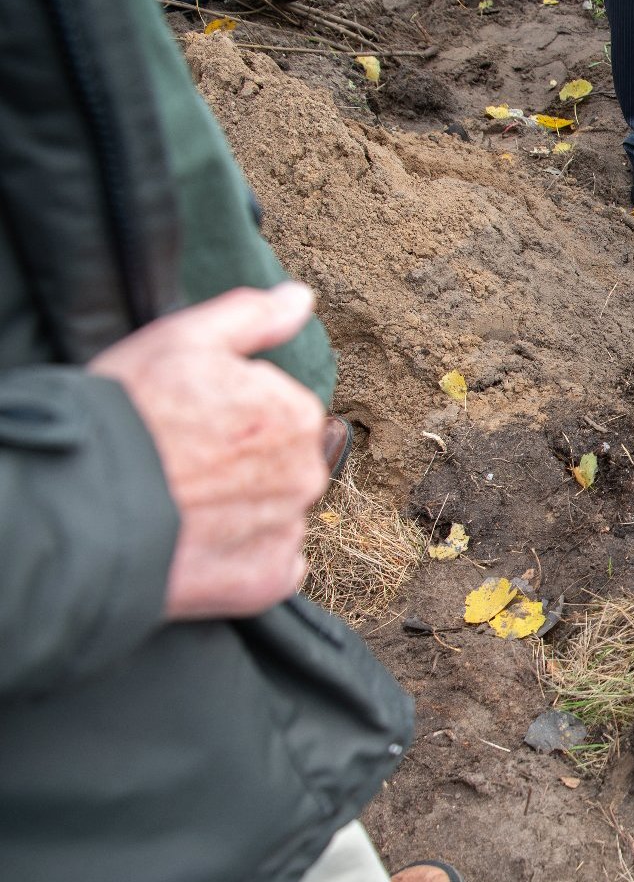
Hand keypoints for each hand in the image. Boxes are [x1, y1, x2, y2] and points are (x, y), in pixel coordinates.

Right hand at [89, 283, 327, 620]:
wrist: (79, 505)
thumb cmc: (128, 416)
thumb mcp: (182, 340)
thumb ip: (252, 317)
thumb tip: (300, 299)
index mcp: (295, 414)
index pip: (282, 411)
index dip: (233, 415)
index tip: (190, 422)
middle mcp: (306, 475)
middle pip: (285, 465)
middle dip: (244, 464)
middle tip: (182, 465)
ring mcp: (287, 531)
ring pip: (276, 514)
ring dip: (242, 512)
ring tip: (182, 505)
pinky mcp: (266, 582)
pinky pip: (270, 566)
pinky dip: (242, 558)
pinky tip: (198, 543)